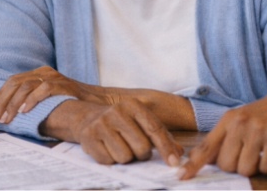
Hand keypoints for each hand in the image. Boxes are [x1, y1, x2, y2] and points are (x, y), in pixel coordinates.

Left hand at [0, 66, 117, 123]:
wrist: (97, 101)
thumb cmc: (70, 103)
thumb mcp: (48, 98)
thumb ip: (31, 99)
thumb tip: (8, 113)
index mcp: (38, 73)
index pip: (12, 81)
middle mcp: (44, 72)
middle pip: (15, 82)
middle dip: (1, 101)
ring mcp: (54, 77)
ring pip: (25, 86)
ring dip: (13, 103)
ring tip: (7, 118)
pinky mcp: (64, 84)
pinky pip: (43, 89)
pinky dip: (31, 100)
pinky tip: (24, 111)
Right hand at [67, 99, 183, 166]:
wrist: (88, 118)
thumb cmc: (121, 123)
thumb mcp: (141, 123)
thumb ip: (162, 136)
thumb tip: (178, 153)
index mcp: (133, 105)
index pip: (154, 129)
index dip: (165, 147)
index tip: (173, 162)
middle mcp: (117, 111)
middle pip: (142, 146)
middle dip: (142, 154)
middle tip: (136, 150)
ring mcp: (101, 123)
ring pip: (125, 156)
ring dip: (126, 158)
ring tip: (120, 146)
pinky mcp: (88, 137)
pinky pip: (108, 160)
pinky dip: (110, 159)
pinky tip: (107, 148)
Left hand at [178, 86, 266, 178]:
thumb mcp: (242, 118)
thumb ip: (224, 137)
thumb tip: (203, 158)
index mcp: (228, 119)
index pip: (206, 145)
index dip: (193, 164)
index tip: (182, 176)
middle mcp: (240, 123)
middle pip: (225, 164)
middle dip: (236, 167)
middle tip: (249, 156)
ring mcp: (258, 130)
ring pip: (245, 169)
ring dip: (255, 168)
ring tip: (262, 154)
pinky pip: (265, 167)